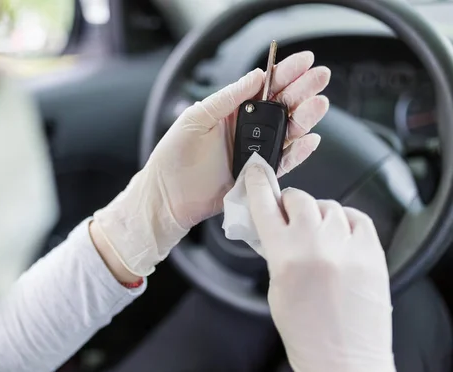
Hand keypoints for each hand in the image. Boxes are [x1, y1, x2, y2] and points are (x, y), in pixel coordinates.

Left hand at [94, 51, 330, 276]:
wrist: (168, 195)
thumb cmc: (174, 155)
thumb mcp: (197, 117)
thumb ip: (228, 98)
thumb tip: (256, 76)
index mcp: (232, 111)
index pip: (264, 88)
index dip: (285, 73)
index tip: (304, 61)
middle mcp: (247, 130)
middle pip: (282, 107)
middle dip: (303, 91)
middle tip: (320, 77)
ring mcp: (254, 152)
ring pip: (287, 132)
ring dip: (305, 118)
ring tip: (318, 105)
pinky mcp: (258, 175)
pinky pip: (283, 162)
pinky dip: (298, 152)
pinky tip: (310, 140)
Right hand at [244, 165, 404, 371]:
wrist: (344, 361)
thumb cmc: (305, 333)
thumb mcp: (275, 287)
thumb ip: (274, 251)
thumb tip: (271, 225)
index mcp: (285, 256)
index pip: (265, 205)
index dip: (258, 184)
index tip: (256, 172)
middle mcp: (317, 246)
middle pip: (299, 199)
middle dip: (289, 204)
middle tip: (288, 217)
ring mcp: (348, 248)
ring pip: (329, 207)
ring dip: (318, 215)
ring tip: (318, 236)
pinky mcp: (373, 254)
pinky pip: (357, 218)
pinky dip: (346, 221)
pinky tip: (340, 235)